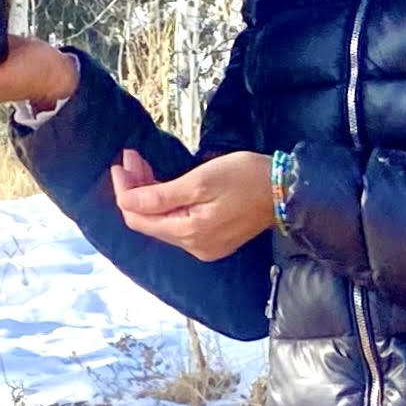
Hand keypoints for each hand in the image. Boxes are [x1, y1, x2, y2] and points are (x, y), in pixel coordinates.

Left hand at [110, 147, 273, 260]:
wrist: (286, 190)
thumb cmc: (246, 178)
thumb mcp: (200, 181)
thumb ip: (160, 195)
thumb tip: (126, 201)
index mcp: (189, 233)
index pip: (139, 218)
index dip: (124, 192)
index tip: (120, 165)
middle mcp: (193, 246)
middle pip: (149, 220)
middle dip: (135, 189)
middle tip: (131, 158)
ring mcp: (204, 245)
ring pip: (163, 221)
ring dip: (150, 194)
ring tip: (143, 165)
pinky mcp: (213, 239)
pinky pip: (179, 223)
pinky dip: (167, 203)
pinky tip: (164, 184)